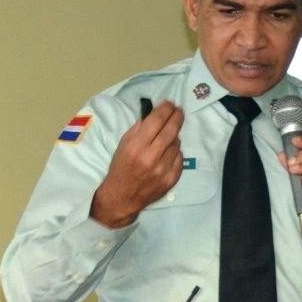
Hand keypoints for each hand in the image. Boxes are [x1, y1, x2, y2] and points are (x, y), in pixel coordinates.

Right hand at [91, 100, 183, 227]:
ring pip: (177, 144)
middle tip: (179, 111)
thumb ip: (139, 129)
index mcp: (137, 146)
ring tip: (166, 138)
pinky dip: (175, 153)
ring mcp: (163, 169)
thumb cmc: (121, 167)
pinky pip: (179, 158)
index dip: (165, 109)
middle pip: (171, 130)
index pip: (157, 120)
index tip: (170, 104)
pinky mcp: (171, 179)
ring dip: (174, 137)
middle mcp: (151, 156)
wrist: (123, 197)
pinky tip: (168, 153)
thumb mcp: (124, 144)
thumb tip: (155, 114)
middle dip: (177, 117)